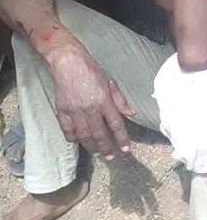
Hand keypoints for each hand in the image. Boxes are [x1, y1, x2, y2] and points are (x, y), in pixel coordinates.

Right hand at [47, 43, 134, 158]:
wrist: (68, 62)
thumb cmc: (92, 70)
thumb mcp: (110, 82)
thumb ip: (120, 101)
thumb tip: (131, 114)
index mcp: (104, 100)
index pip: (116, 124)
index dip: (121, 138)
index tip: (126, 149)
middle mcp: (90, 108)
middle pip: (99, 134)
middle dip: (107, 147)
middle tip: (112, 156)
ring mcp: (74, 111)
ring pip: (84, 135)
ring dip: (91, 146)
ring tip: (98, 153)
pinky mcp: (62, 110)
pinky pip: (67, 130)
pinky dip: (73, 138)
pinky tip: (79, 142)